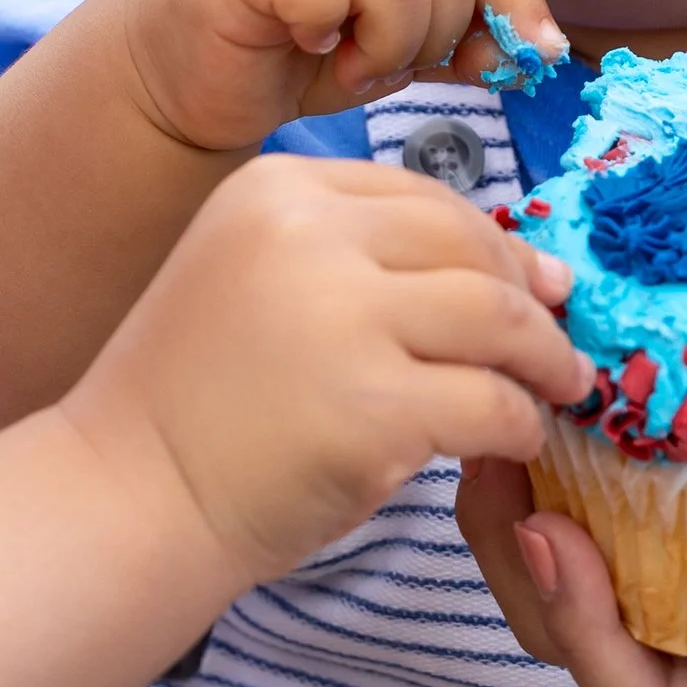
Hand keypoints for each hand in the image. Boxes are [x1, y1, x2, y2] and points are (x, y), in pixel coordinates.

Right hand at [66, 156, 591, 586]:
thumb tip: (527, 267)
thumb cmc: (197, 402)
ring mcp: (342, 321)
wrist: (127, 495)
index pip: (424, 197)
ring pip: (500, 321)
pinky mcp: (374, 409)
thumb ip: (361, 259)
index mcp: (278, 191)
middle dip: (531, 299)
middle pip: (472, 248)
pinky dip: (518, 427)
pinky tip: (512, 445)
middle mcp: (308, 236)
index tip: (529, 286)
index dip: (493, 244)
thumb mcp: (259, 283)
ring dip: (544, 361)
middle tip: (559, 345)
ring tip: (557, 391)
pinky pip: (491, 406)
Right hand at [114, 0, 566, 154]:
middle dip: (439, 31)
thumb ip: (454, 31)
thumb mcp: (390, 41)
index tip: (535, 55)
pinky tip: (304, 46)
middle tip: (387, 65)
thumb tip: (534, 47)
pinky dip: (331, 32)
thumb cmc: (282, 52)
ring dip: (389, 42)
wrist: (171, 73)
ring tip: (348, 64)